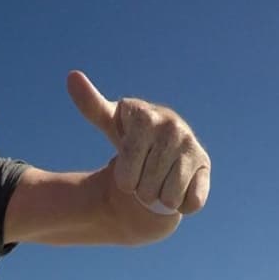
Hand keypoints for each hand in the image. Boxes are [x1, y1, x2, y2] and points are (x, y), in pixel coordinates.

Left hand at [67, 70, 209, 214]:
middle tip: (144, 175)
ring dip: (160, 198)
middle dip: (141, 191)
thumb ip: (91, 104)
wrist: (166, 148)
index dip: (125, 179)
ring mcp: (191, 146)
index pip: (125, 176)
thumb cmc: (133, 135)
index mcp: (145, 117)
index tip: (127, 168)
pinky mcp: (206, 165)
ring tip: (159, 181)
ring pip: (167, 199)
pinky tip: (180, 189)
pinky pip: (191, 201)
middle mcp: (172, 127)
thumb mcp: (110, 121)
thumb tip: (72, 76)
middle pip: (146, 190)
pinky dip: (182, 203)